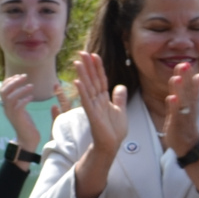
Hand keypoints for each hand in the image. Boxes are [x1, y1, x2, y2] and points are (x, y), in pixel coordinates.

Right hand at [0, 73, 58, 157]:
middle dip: (13, 82)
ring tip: (31, 86)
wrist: (27, 140)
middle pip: (4, 92)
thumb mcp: (21, 110)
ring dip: (20, 90)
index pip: (2, 90)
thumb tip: (21, 88)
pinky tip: (31, 97)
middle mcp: (6, 109)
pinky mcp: (18, 119)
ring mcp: (11, 114)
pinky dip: (24, 100)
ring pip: (10, 98)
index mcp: (6, 106)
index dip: (9, 81)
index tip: (19, 75)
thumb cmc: (26, 124)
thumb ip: (18, 100)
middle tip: (24, 76)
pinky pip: (19, 107)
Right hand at [73, 52, 128, 166]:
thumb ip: (119, 98)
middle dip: (88, 66)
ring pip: (87, 88)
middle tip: (82, 52)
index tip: (94, 55)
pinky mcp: (92, 115)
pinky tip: (77, 81)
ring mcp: (93, 107)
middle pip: (92, 80)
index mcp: (103, 98)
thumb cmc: (114, 131)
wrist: (111, 145)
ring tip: (77, 62)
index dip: (98, 67)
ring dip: (82, 75)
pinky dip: (82, 91)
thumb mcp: (121, 110)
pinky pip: (86, 101)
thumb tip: (121, 86)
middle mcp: (97, 100)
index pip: (100, 79)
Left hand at [162, 61, 198, 157]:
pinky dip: (174, 106)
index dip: (189, 75)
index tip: (186, 62)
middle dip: (186, 78)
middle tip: (184, 64)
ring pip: (182, 101)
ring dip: (180, 90)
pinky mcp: (177, 124)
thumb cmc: (187, 123)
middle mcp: (189, 107)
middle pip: (188, 91)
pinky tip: (171, 98)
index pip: (191, 86)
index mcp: (191, 101)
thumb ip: (195, 89)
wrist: (189, 145)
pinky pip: (176, 115)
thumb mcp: (192, 104)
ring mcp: (183, 115)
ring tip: (176, 78)